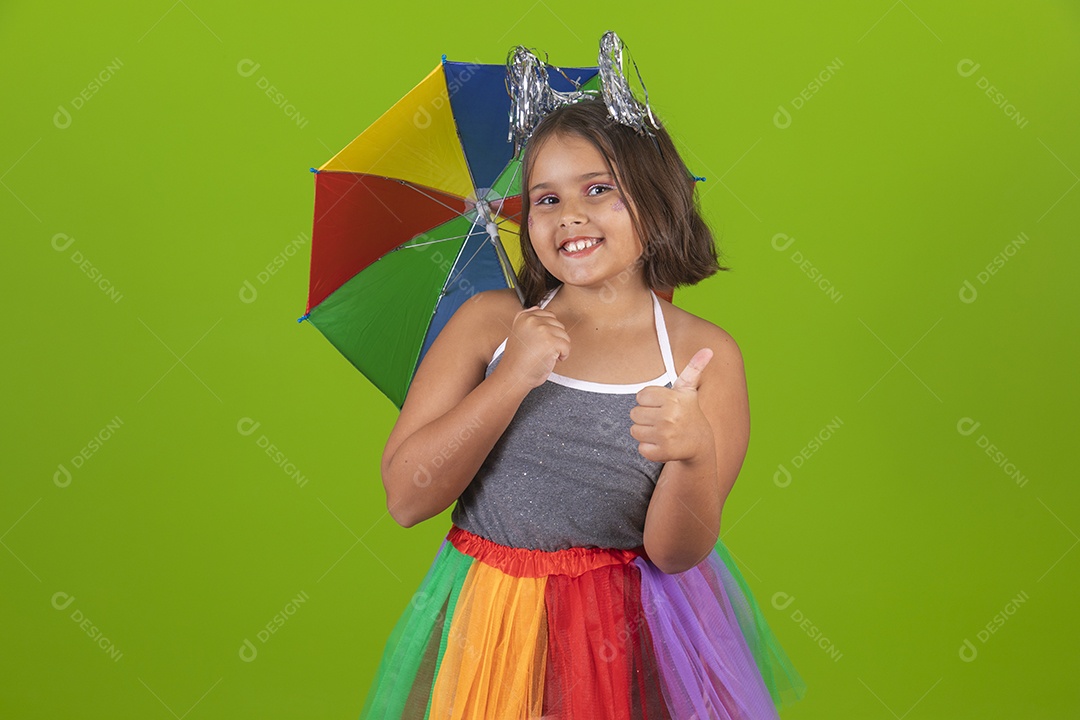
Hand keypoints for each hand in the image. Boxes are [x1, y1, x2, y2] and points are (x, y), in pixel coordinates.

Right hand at [495, 306, 570, 390]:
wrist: (514, 376)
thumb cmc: (518, 359)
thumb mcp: (519, 333)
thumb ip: (528, 319)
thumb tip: (538, 307)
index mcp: (523, 316)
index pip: (549, 315)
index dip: (548, 332)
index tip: (539, 343)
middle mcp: (532, 320)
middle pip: (558, 325)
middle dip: (554, 339)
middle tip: (541, 351)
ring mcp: (542, 330)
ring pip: (564, 335)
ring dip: (559, 348)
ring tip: (545, 355)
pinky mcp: (551, 341)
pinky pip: (567, 347)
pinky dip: (563, 356)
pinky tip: (551, 360)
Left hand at [630, 348, 713, 462]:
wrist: (700, 443)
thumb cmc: (688, 411)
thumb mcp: (688, 389)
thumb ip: (694, 367)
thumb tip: (708, 349)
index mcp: (673, 399)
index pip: (640, 396)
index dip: (649, 401)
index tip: (663, 405)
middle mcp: (669, 417)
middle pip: (634, 413)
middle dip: (645, 416)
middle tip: (662, 420)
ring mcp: (665, 436)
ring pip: (634, 431)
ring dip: (645, 432)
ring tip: (662, 431)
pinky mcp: (661, 452)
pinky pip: (640, 447)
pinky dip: (648, 447)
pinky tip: (662, 444)